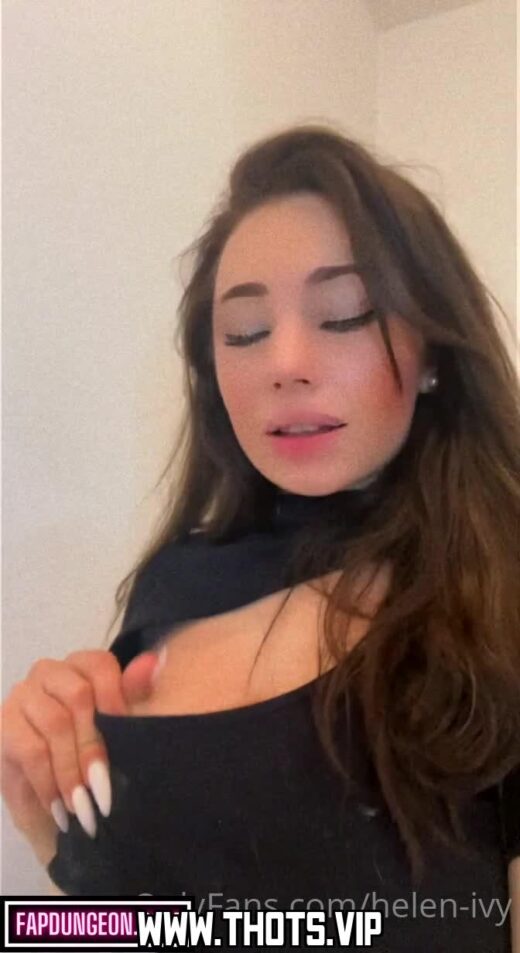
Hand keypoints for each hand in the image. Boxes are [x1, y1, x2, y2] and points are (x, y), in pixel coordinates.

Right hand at [0, 647, 162, 864]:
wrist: (62, 806)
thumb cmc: (96, 760)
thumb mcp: (123, 731)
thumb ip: (135, 694)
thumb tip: (153, 662)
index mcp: (84, 665)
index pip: (100, 665)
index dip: (116, 699)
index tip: (130, 739)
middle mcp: (51, 672)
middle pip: (78, 695)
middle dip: (95, 745)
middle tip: (107, 790)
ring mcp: (23, 695)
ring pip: (55, 724)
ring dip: (73, 771)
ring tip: (87, 808)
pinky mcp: (3, 725)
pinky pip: (30, 750)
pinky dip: (50, 783)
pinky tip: (62, 809)